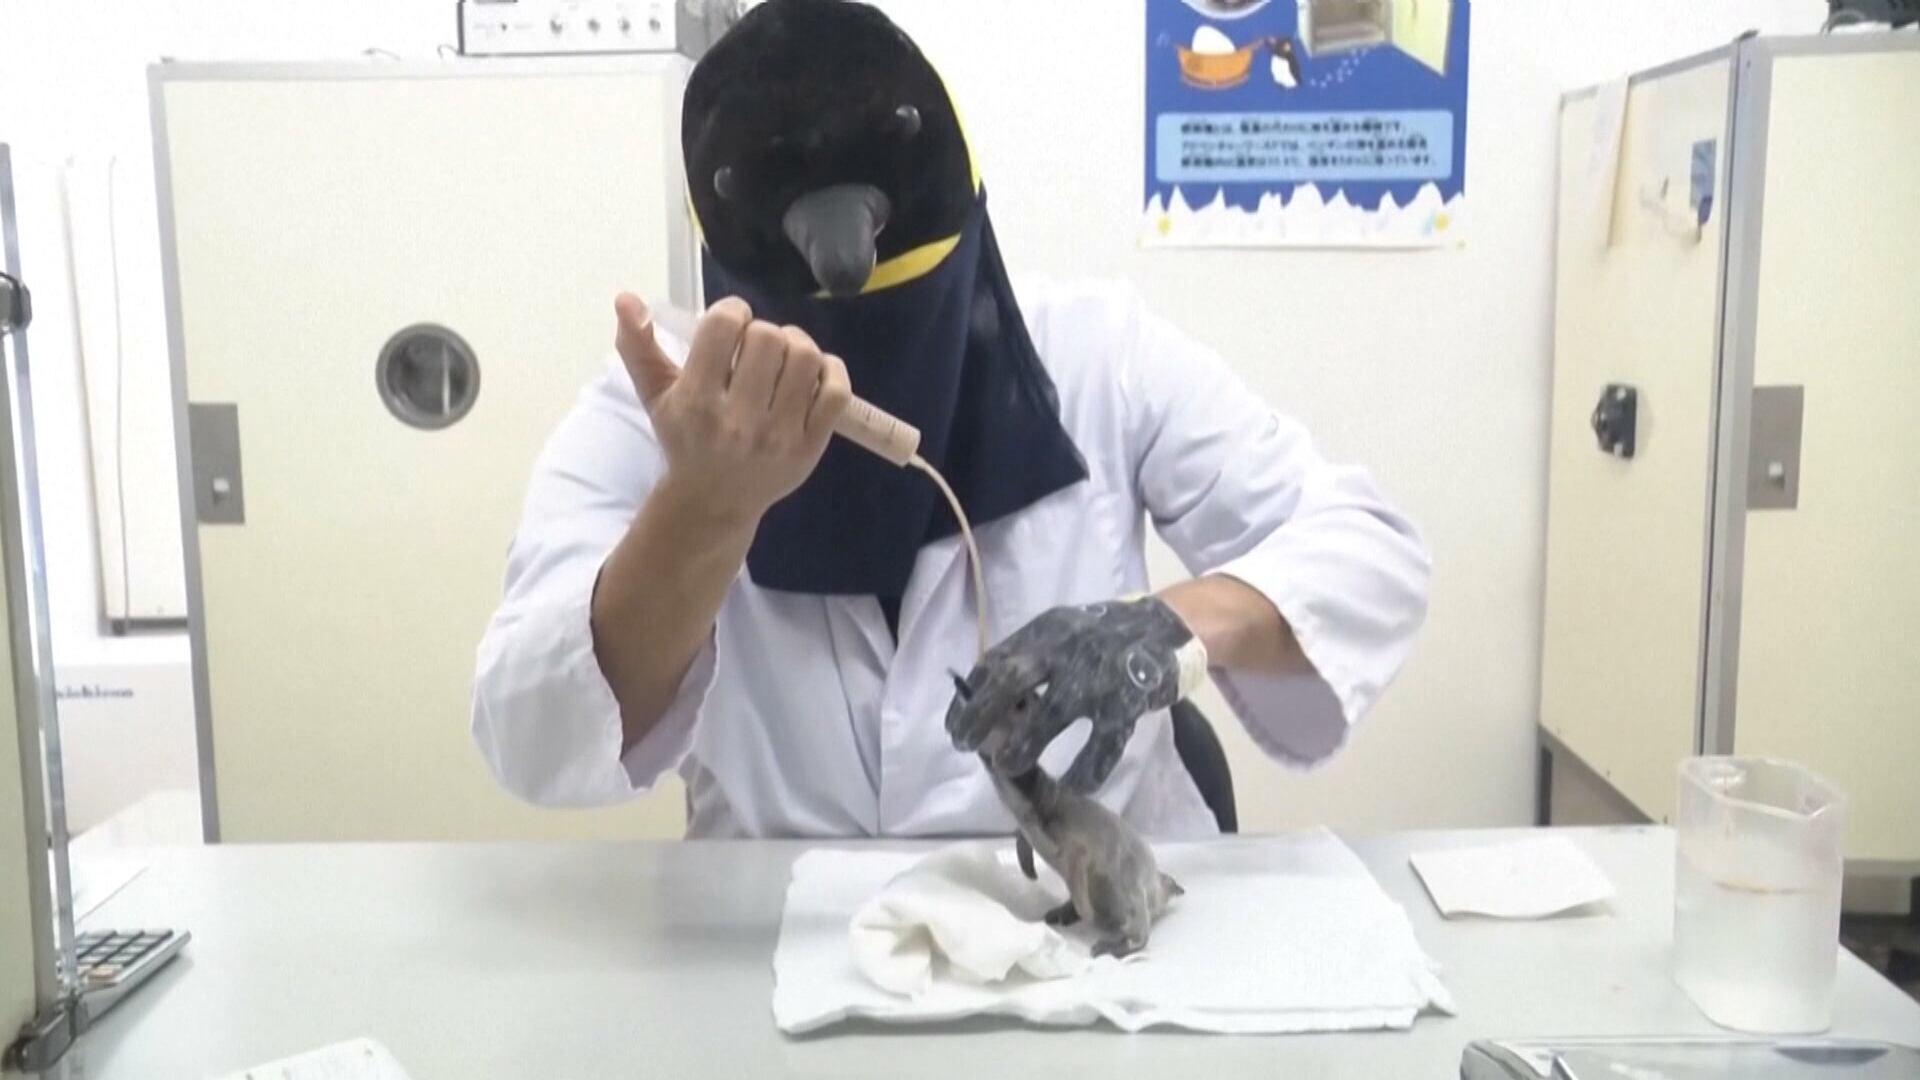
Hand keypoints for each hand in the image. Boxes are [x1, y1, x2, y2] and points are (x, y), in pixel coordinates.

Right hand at [614, 292, 852, 523]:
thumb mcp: (655, 396)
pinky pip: (837, 392)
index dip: (732, 311)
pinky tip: (812, 373)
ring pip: (806, 358)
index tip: (730, 325)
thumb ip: (638, 346)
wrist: (713, 503)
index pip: (725, 326)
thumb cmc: (685, 440)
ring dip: (797, 345)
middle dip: (762, 331)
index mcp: (697, 401)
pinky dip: (831, 371)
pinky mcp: (811, 446)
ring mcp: (779, 435)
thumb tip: (625, 298)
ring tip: (783, 356)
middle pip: (769, 337)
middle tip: (755, 347)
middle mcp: (738, 420)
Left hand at [945, 596, 1204, 791]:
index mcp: (1045, 631)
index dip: (970, 697)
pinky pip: (1104, 742)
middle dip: (982, 713)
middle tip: (963, 744)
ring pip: (1055, 711)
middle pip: (1014, 678)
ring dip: (1025, 742)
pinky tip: (1073, 785)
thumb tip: (985, 698)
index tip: (954, 727)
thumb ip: (1029, 657)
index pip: (994, 662)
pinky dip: (1086, 768)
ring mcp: (1099, 675)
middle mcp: (1068, 648)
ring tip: (1006, 766)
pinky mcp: (1129, 702)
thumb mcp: (1060, 632)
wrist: (1166, 627)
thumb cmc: (1102, 635)